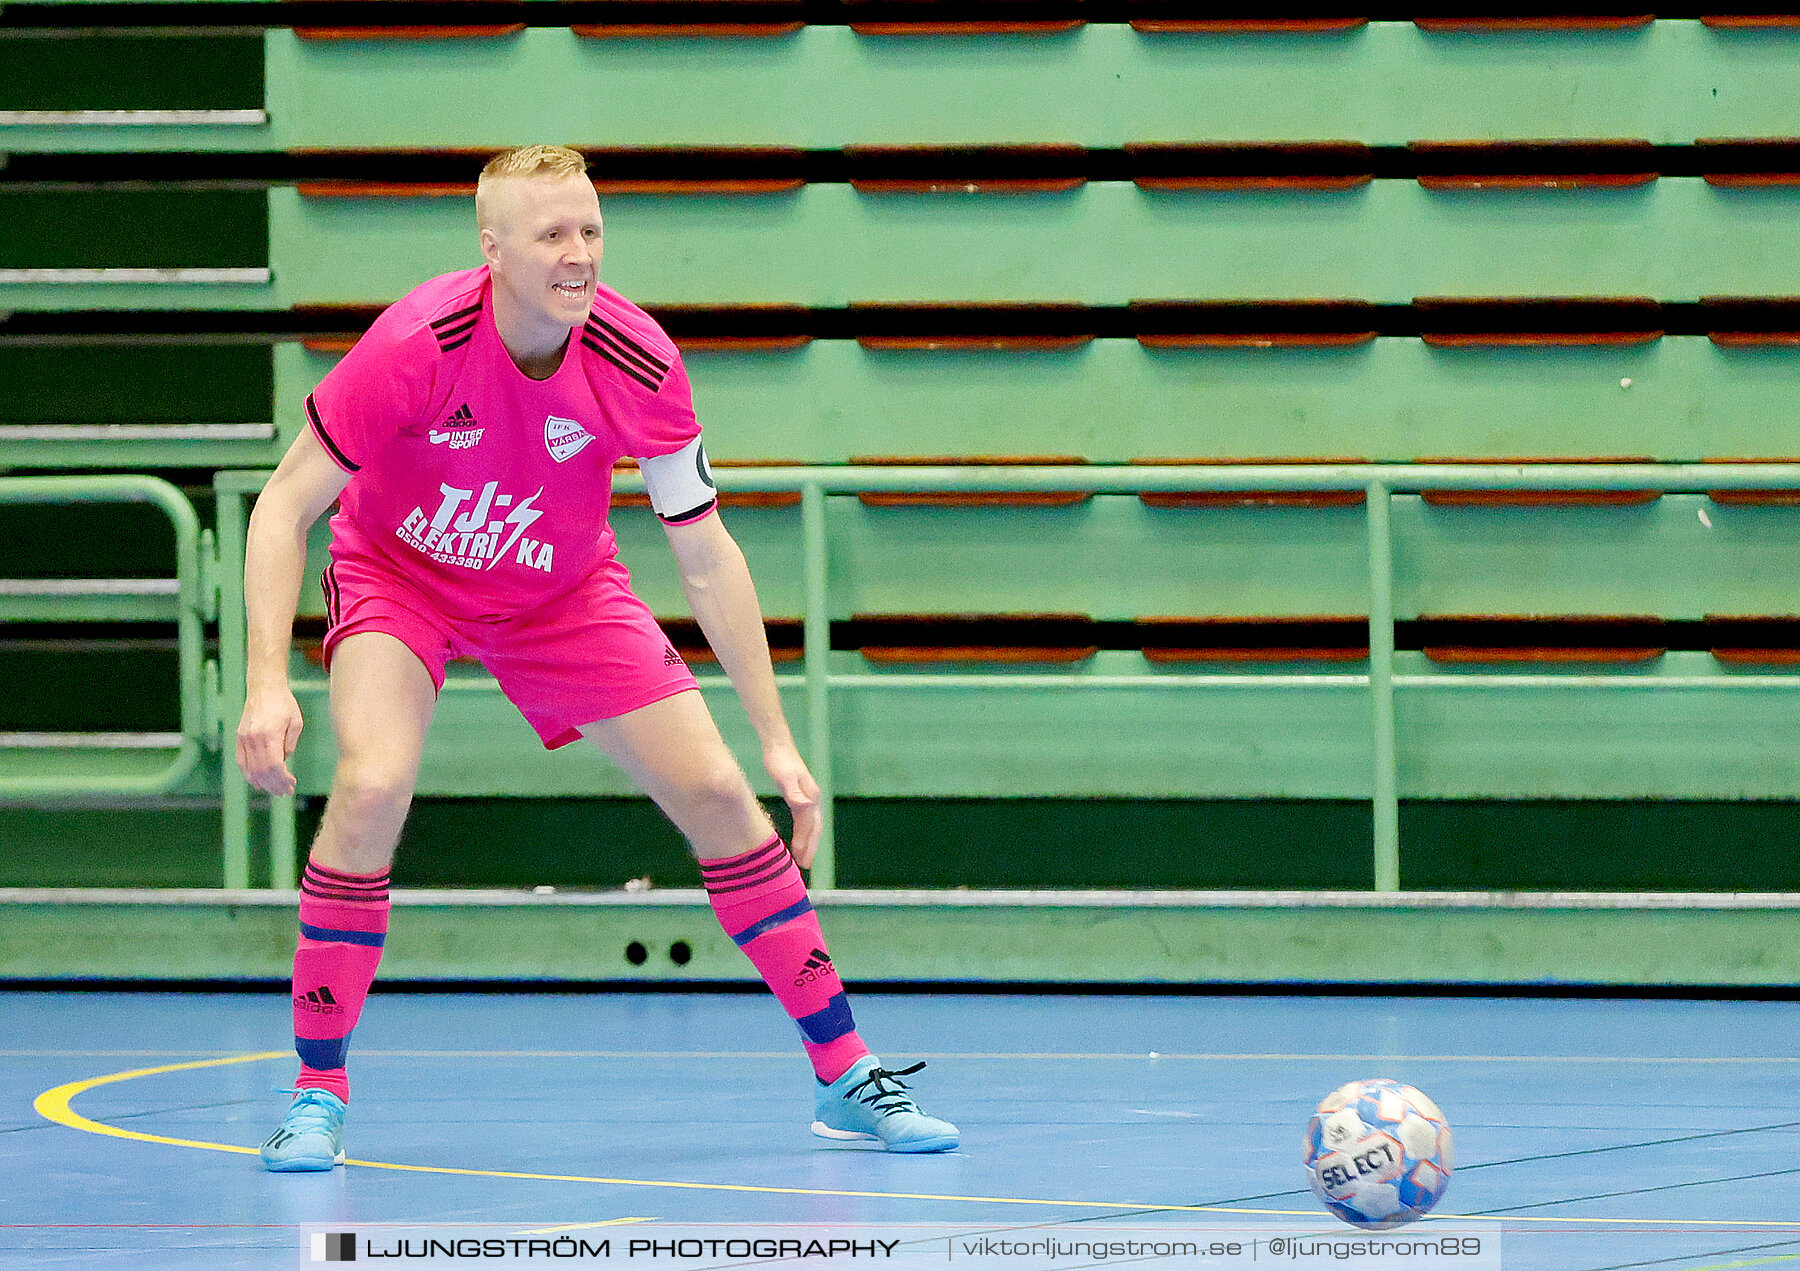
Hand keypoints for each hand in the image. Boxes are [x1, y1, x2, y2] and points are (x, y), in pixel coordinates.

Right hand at [236, 686, 303, 795]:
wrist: (264, 688)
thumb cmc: (284, 704)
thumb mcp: (296, 722)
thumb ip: (290, 744)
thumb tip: (284, 761)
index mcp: (269, 734)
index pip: (275, 765)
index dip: (283, 779)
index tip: (292, 785)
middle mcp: (253, 738)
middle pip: (263, 770)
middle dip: (275, 784)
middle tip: (286, 792)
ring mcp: (244, 739)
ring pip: (251, 769)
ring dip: (263, 783)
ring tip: (275, 791)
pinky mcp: (239, 738)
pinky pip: (241, 762)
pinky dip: (249, 775)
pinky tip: (258, 783)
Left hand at [764, 742, 821, 867]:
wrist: (778, 744)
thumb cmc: (780, 760)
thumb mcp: (785, 777)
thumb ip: (795, 793)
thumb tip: (807, 807)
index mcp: (810, 797)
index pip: (809, 826)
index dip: (806, 844)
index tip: (802, 860)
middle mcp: (813, 798)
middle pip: (815, 828)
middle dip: (811, 847)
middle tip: (805, 865)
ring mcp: (808, 797)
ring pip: (811, 824)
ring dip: (809, 841)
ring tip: (803, 856)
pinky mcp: (800, 795)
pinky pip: (804, 819)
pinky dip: (803, 831)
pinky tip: (797, 837)